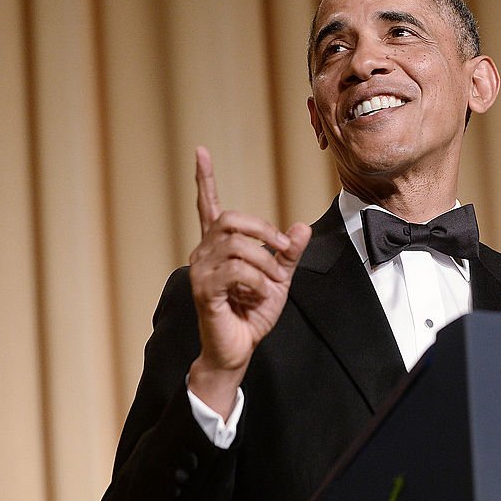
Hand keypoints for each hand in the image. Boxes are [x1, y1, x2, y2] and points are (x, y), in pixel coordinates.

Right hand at [187, 147, 310, 414]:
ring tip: (273, 283)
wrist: (238, 349)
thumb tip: (300, 226)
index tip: (200, 151)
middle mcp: (204, 253)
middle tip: (285, 249)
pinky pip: (235, 271)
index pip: (208, 206)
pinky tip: (261, 294)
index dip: (205, 179)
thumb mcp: (279, 279)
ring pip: (236, 245)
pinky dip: (257, 281)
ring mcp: (200, 270)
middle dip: (263, 230)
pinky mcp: (204, 290)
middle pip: (230, 219)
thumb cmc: (252, 314)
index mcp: (218, 247)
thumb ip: (288, 254)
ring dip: (265, 262)